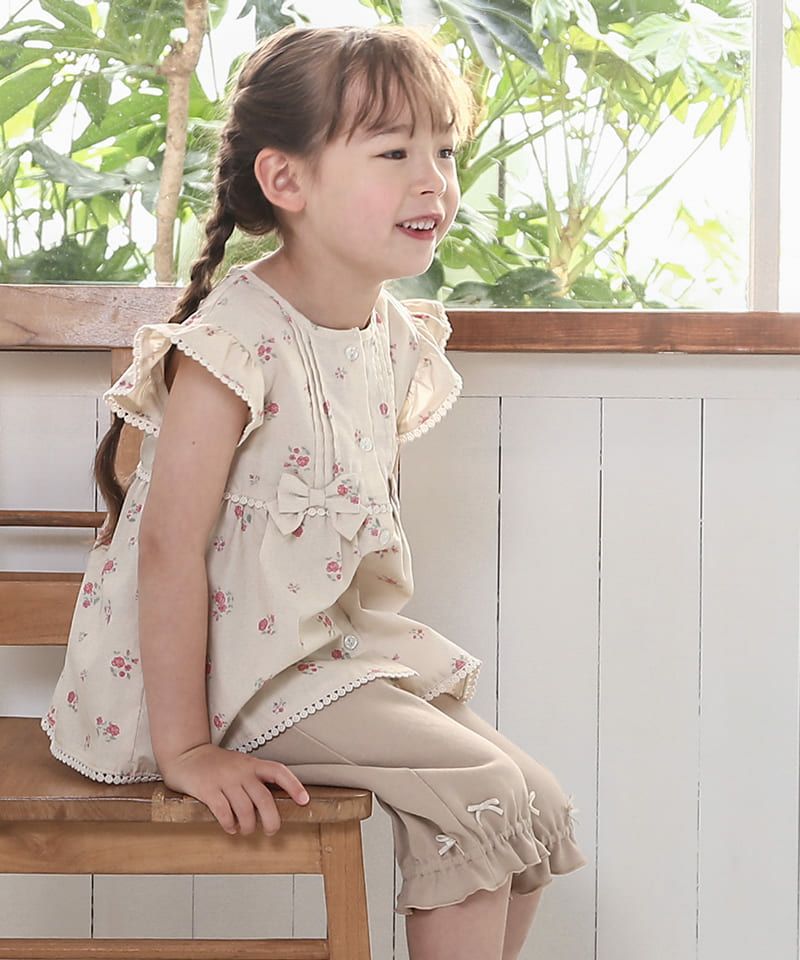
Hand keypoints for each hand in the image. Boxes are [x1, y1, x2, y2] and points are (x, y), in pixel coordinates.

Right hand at [159, 742, 309, 835]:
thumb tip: (273, 803)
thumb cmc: (216, 764)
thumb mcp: (240, 764)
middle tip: (271, 830)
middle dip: (271, 819)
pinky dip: (229, 824)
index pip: (278, 771)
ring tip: (246, 830)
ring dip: (248, 826)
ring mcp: (224, 780)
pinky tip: (230, 828)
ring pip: (244, 809)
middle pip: (263, 798)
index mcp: (252, 764)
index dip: (294, 785)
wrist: (186, 754)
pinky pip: (223, 812)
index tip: (304, 801)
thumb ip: (255, 779)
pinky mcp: (207, 789)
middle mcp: (241, 771)